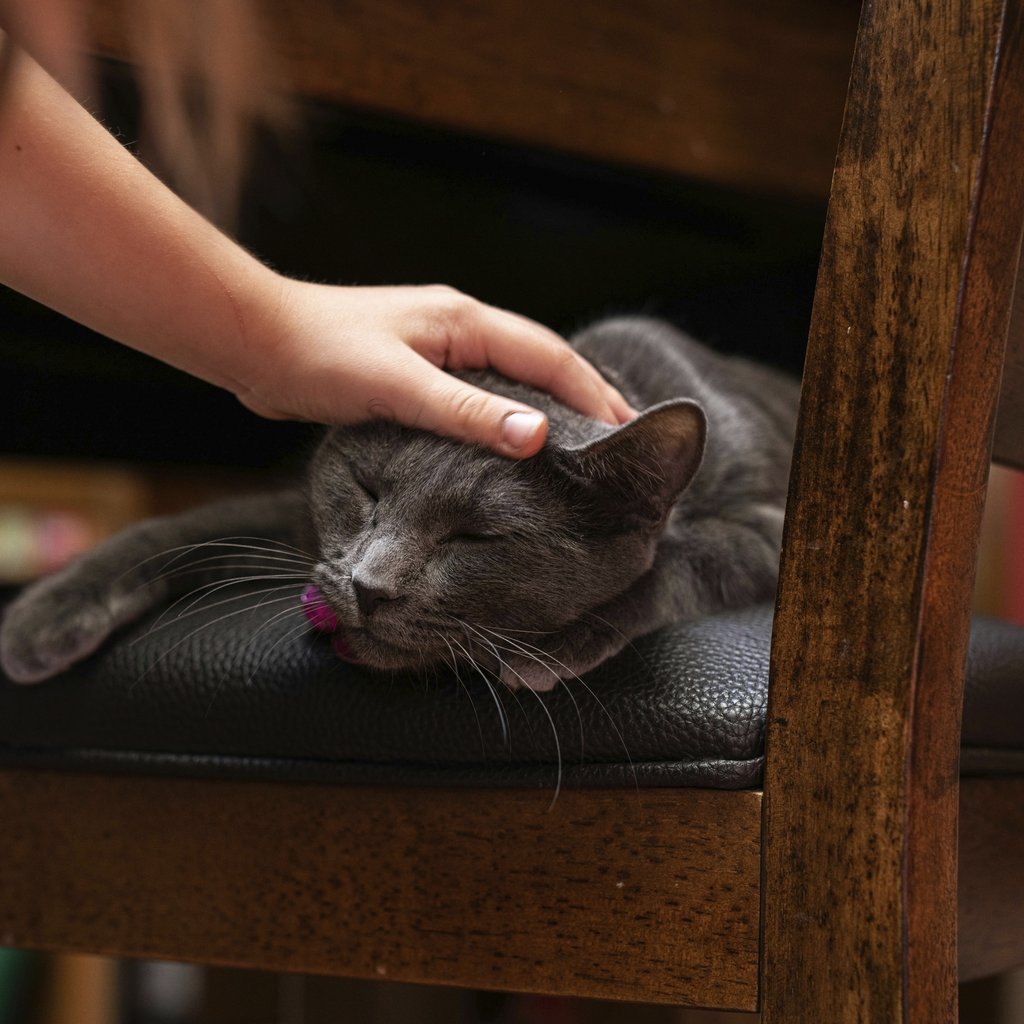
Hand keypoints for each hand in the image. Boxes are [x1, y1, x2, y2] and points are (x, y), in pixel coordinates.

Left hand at [235, 279, 635, 457]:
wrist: (255, 344)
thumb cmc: (319, 356)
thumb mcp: (399, 386)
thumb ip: (468, 412)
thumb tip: (538, 437)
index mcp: (465, 321)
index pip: (550, 357)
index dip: (593, 394)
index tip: (629, 430)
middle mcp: (459, 328)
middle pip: (540, 361)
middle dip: (584, 396)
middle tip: (621, 437)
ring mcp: (438, 347)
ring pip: (511, 376)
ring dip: (549, 404)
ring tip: (581, 442)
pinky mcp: (415, 369)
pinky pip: (479, 391)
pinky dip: (508, 412)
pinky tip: (513, 439)